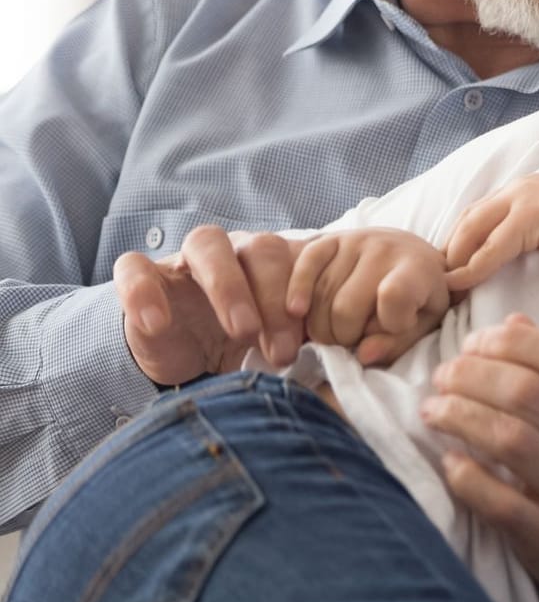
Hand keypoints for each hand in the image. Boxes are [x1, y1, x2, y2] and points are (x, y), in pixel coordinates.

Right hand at [115, 227, 307, 383]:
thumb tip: (341, 352)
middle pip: (259, 248)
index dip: (305, 294)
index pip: (297, 261)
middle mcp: (234, 252)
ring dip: (228, 287)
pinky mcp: (143, 276)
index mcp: (273, 265)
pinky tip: (158, 324)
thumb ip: (303, 338)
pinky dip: (143, 293)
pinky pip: (134, 268)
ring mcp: (186, 260)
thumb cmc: (242, 347)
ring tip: (242, 332)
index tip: (313, 337)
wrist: (185, 358)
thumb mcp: (275, 344)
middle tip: (282, 348)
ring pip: (206, 243)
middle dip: (275, 297)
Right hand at [286, 228, 449, 365]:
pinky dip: (296, 292)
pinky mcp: (330, 238)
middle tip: (353, 340)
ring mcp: (355, 240)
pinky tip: (298, 311)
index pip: (394, 297)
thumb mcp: (423, 324)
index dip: (388, 324)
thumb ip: (397, 343)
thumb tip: (363, 355)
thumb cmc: (419, 297)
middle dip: (344, 337)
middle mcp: (385, 249)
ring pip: (321, 296)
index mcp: (418, 269)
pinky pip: (304, 265)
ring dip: (321, 326)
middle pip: (345, 308)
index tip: (394, 328)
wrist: (411, 255)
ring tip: (337, 330)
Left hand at [423, 314, 538, 601]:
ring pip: (509, 439)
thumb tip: (516, 324)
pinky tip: (449, 463)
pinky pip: (499, 501)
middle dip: (472, 375)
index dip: (510, 342)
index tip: (475, 344)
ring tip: (433, 410)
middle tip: (443, 376)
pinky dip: (465, 477)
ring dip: (459, 417)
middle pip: (527, 392)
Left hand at [443, 174, 538, 290]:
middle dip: (448, 249)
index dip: (460, 239)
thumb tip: (516, 253)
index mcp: (525, 188)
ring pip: (472, 230)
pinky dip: (472, 268)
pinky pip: (490, 248)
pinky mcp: (528, 217)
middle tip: (437, 279)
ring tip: (444, 286)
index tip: (450, 266)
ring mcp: (522, 199)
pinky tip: (460, 285)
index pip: (479, 213)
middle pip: (468, 219)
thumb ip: (534, 232)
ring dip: (454, 259)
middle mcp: (517, 189)